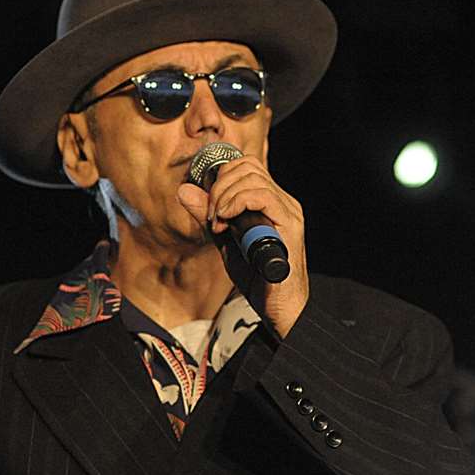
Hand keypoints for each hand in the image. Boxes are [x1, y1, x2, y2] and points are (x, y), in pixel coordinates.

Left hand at [175, 155, 308, 337]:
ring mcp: (287, 210)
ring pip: (251, 177)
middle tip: (212, 217)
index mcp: (270, 202)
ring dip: (225, 196)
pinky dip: (236, 202)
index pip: (245, 166)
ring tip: (219, 223)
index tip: (209, 209)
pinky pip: (261, 195)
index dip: (220, 178)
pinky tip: (227, 221)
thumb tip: (184, 190)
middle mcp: (282, 201)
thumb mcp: (224, 242)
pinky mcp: (290, 223)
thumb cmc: (257, 279)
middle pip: (247, 166)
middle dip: (219, 186)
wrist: (278, 308)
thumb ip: (207, 216)